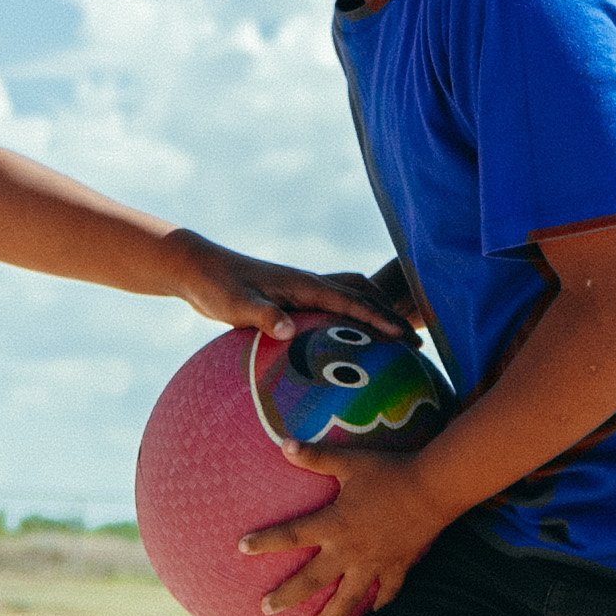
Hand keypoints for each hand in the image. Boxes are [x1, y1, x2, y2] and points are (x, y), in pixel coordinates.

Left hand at [175, 233, 404, 337]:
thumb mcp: (238, 305)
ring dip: (376, 313)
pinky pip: (334, 308)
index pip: (352, 302)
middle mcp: (310, 283)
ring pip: (352, 297)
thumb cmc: (217, 287)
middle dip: (391, 316)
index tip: (404, 337)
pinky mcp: (294, 299)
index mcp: (304, 284)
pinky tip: (351, 344)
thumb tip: (288, 331)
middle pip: (364, 295)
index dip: (380, 319)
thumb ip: (263, 316)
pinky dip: (352, 319)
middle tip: (415, 345)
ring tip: (395, 340)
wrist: (200, 270)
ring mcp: (303, 290)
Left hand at [242, 447, 454, 615]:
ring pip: (348, 598)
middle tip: (266, 609)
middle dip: (286, 596)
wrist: (434, 488)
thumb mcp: (350, 461)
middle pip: (312, 580)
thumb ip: (316, 457)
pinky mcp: (398, 566)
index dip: (265, 541)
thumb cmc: (389, 472)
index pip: (291, 535)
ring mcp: (375, 563)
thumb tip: (284, 444)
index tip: (242, 547)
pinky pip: (387, 593)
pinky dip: (379, 606)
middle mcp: (350, 550)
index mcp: (334, 524)